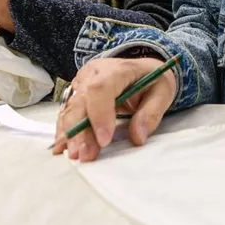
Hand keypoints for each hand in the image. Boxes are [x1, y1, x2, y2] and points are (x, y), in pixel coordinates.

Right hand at [52, 57, 177, 161]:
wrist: (141, 69)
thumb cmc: (151, 80)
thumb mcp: (162, 92)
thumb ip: (151, 114)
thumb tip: (138, 137)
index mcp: (117, 69)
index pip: (101, 88)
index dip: (99, 115)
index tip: (104, 141)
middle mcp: (93, 73)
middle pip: (80, 101)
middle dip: (80, 131)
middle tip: (84, 155)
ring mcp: (82, 82)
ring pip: (70, 108)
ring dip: (70, 134)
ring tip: (74, 155)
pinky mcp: (76, 93)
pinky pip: (66, 112)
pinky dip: (64, 130)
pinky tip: (62, 147)